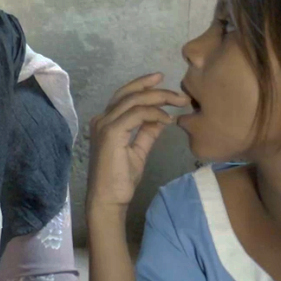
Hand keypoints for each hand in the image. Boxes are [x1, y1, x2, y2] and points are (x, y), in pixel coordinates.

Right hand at [86, 73, 190, 212]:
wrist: (109, 200)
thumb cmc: (120, 180)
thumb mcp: (138, 151)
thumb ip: (147, 132)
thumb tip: (162, 118)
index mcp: (106, 122)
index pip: (125, 96)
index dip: (143, 85)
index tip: (162, 80)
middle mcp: (102, 119)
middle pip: (128, 93)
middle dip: (155, 88)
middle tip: (178, 92)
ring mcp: (105, 125)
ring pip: (134, 100)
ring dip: (159, 98)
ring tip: (178, 102)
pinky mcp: (111, 133)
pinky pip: (136, 114)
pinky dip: (154, 113)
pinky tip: (167, 119)